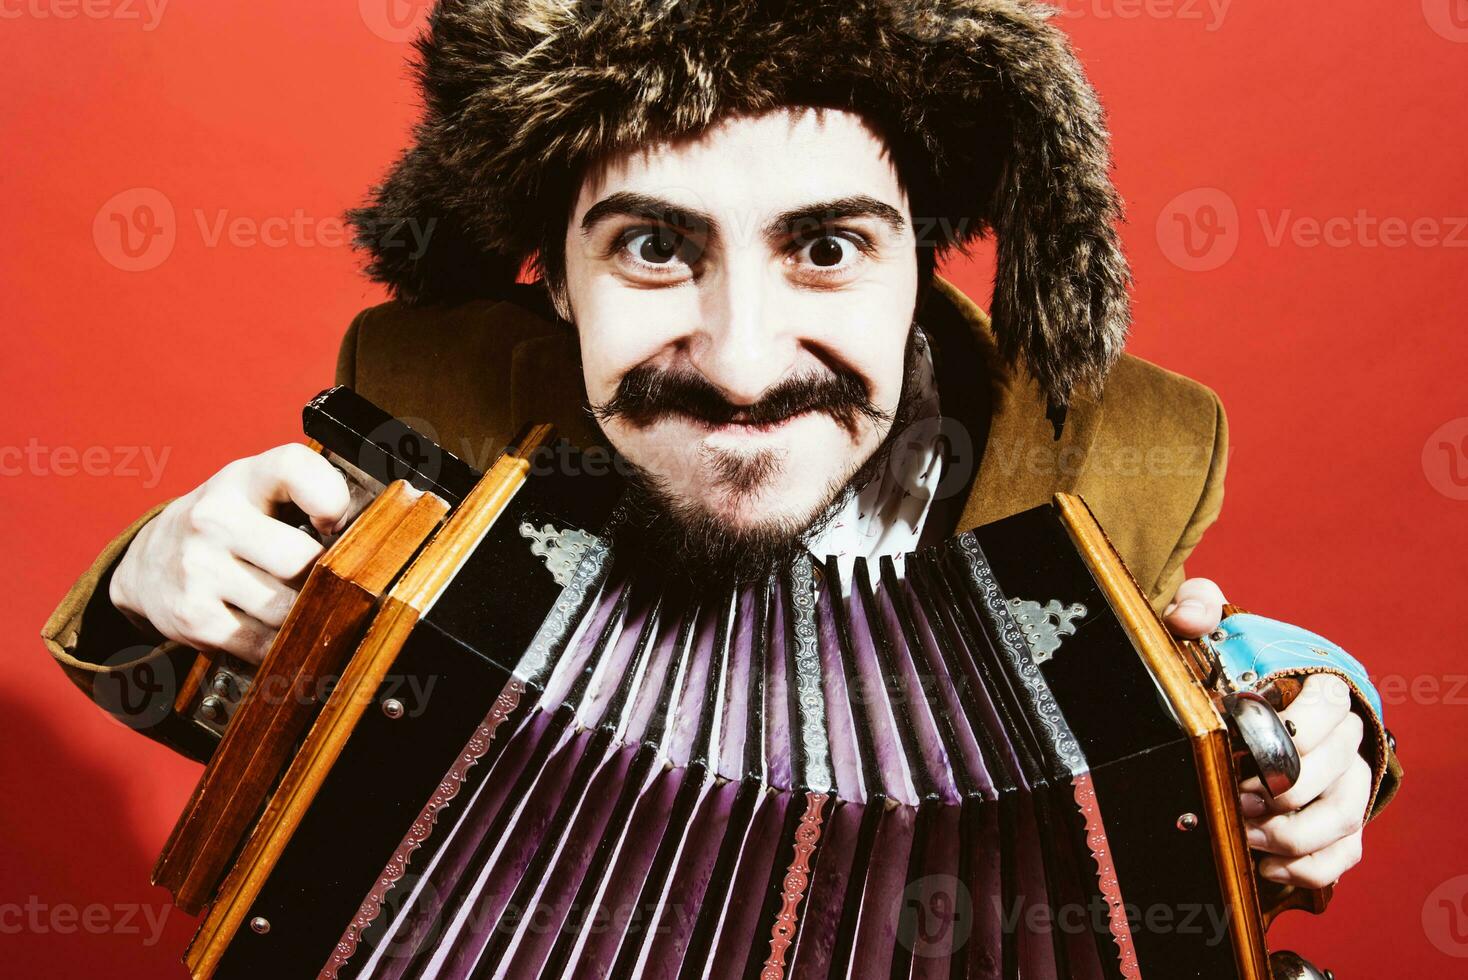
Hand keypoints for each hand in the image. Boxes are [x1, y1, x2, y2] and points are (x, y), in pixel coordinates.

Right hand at [110, 445, 351, 663]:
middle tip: (320, 575)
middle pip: (302, 559)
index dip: (331, 498)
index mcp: (242, 478)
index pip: (297, 469)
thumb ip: (312, 494)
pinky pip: (264, 643)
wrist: (148, 563)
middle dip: (322, 575)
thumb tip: (370, 534)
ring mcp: (198, 569)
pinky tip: (272, 624)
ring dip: (302, 612)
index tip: (333, 522)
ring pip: (287, 608)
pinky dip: (279, 641)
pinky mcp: (193, 618)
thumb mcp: (260, 489)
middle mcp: (214, 518)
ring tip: (294, 599)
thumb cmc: (228, 522)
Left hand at [1161, 578, 1369, 889]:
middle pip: (1337, 768)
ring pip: (1345, 817)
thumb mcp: (1210, 630)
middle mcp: (1342, 739)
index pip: (1330, 702)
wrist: (1239, 716)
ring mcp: (1345, 784)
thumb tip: (1189, 617)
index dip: (1299, 726)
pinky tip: (1266, 864)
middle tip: (1241, 797)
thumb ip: (1198, 607)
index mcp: (1318, 690)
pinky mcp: (1338, 825)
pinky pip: (1342, 854)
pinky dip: (1308, 866)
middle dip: (1287, 788)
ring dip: (1295, 832)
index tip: (1252, 737)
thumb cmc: (1231, 671)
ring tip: (1248, 831)